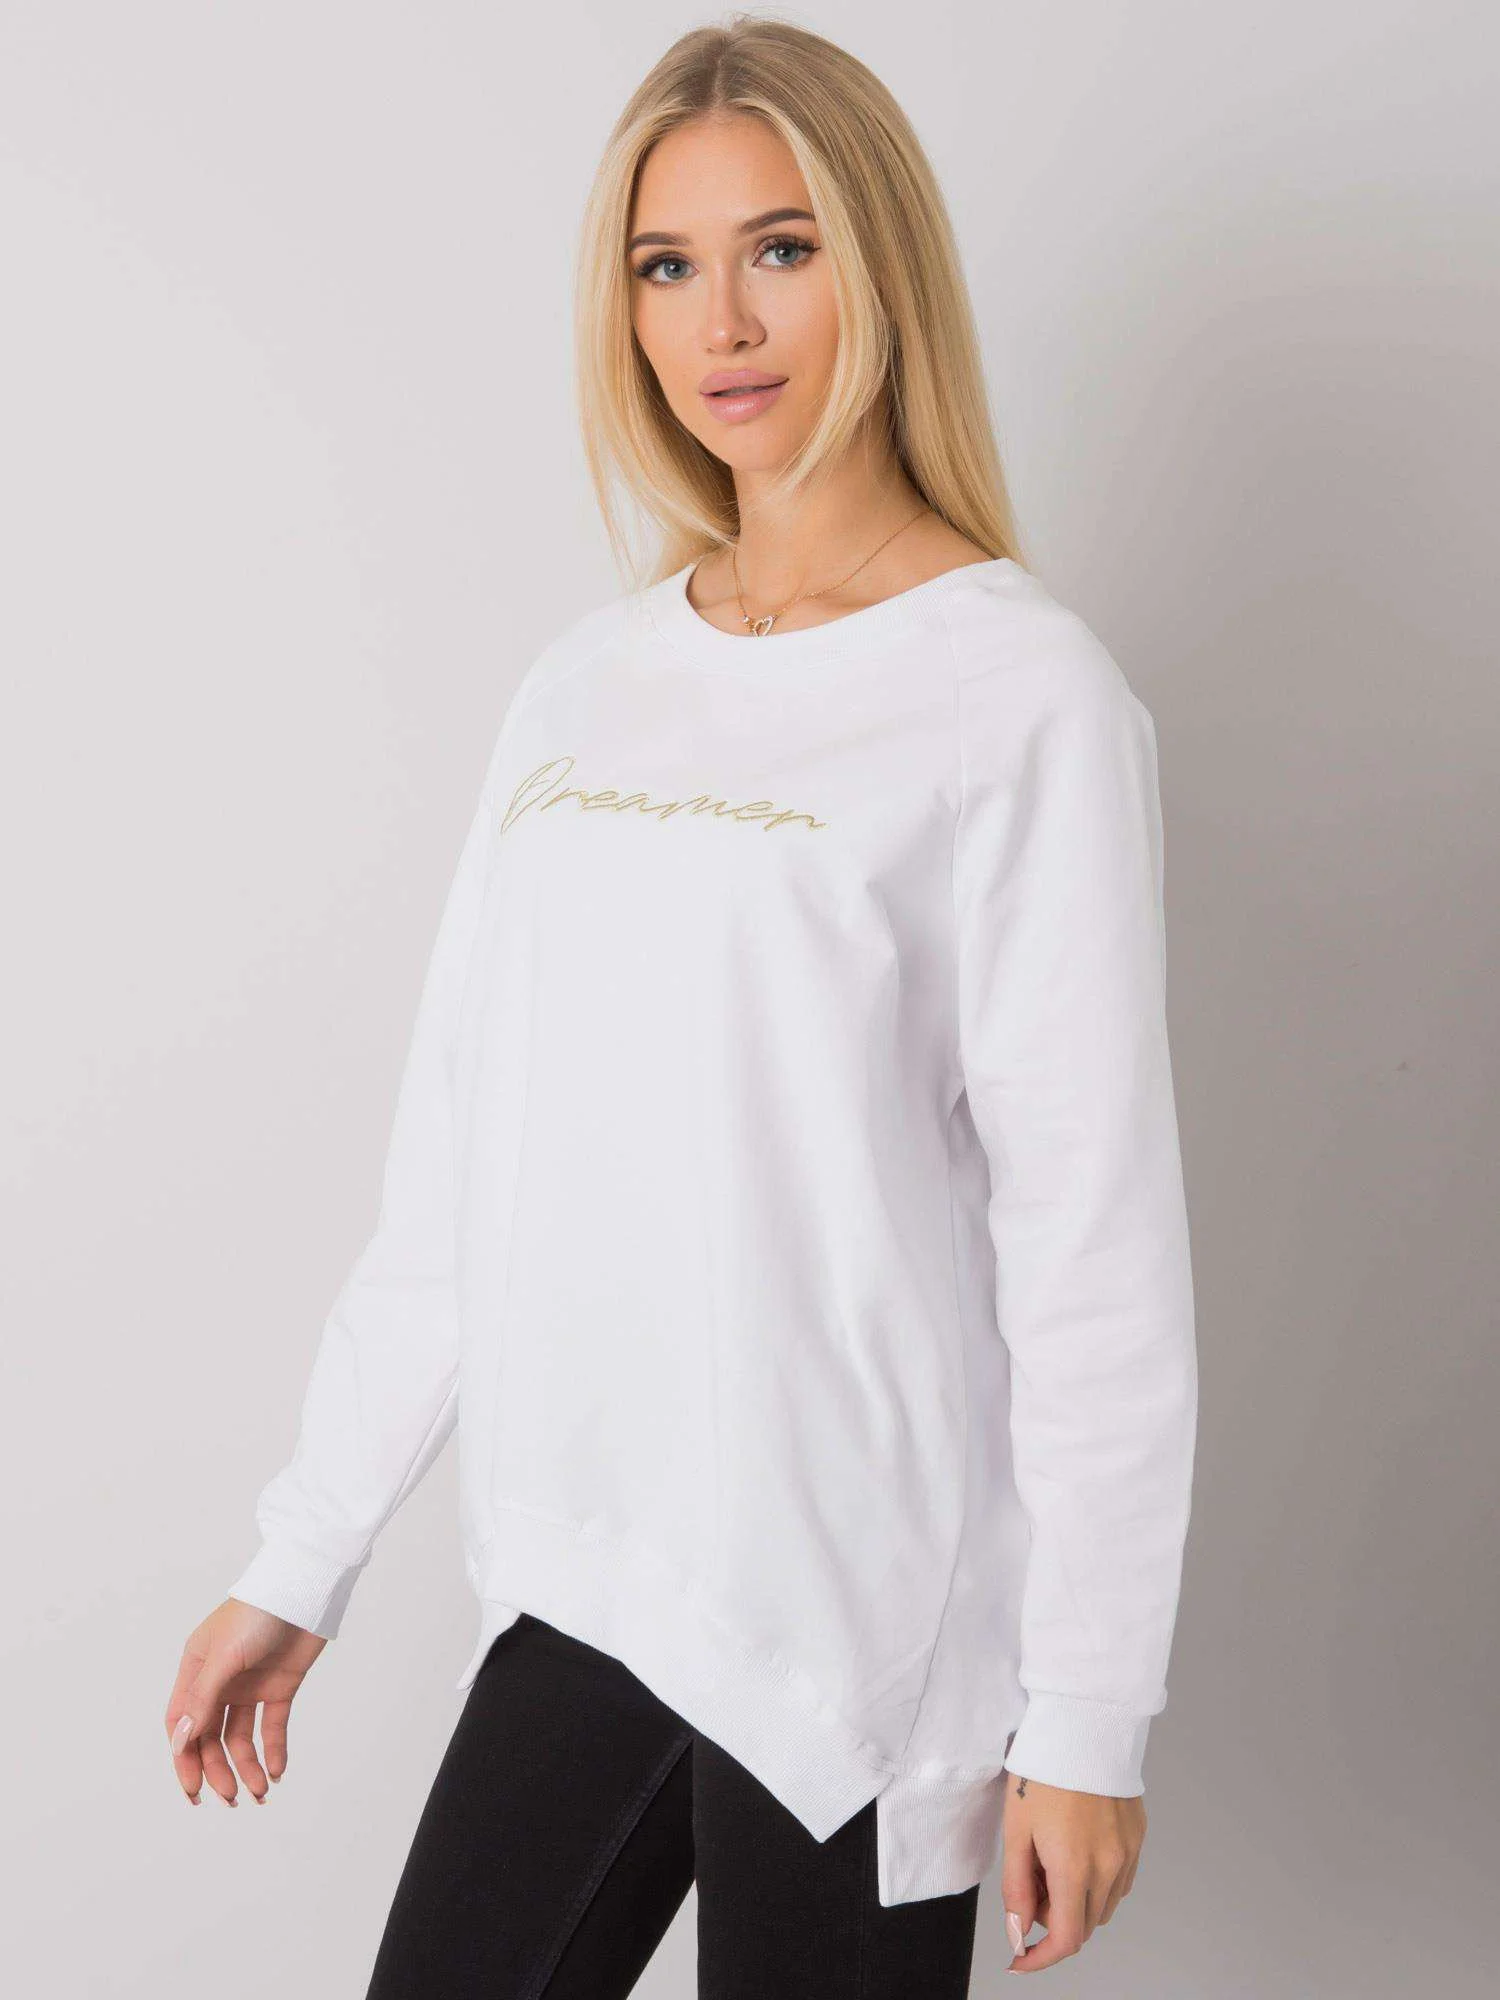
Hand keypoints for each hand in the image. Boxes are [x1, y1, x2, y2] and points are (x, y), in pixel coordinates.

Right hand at [164, 1597, 327, 1805]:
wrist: (304, 1589)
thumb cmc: (257, 1613)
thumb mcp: (224, 1656)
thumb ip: (203, 1698)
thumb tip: (181, 1741)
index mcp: (197, 1670)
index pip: (184, 1725)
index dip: (185, 1759)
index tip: (194, 1790)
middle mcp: (220, 1681)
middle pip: (211, 1737)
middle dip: (218, 1769)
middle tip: (231, 1798)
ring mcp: (250, 1685)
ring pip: (241, 1736)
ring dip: (248, 1765)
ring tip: (260, 1791)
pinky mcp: (281, 1685)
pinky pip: (272, 1725)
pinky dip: (273, 1750)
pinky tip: (277, 1771)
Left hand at [1000, 1772, 1144, 1971]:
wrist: (1082, 1725)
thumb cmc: (1043, 1771)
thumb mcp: (1017, 1829)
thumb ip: (1017, 1887)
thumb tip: (1018, 1931)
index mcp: (1075, 1867)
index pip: (1066, 1939)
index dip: (1040, 1957)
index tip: (1020, 1958)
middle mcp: (1110, 1867)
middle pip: (1084, 1926)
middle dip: (1053, 1919)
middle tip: (1032, 1881)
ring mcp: (1129, 1853)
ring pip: (1103, 1906)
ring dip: (1076, 1901)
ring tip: (1053, 1858)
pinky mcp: (1138, 1837)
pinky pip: (1120, 1880)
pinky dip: (1097, 1881)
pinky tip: (1076, 1848)